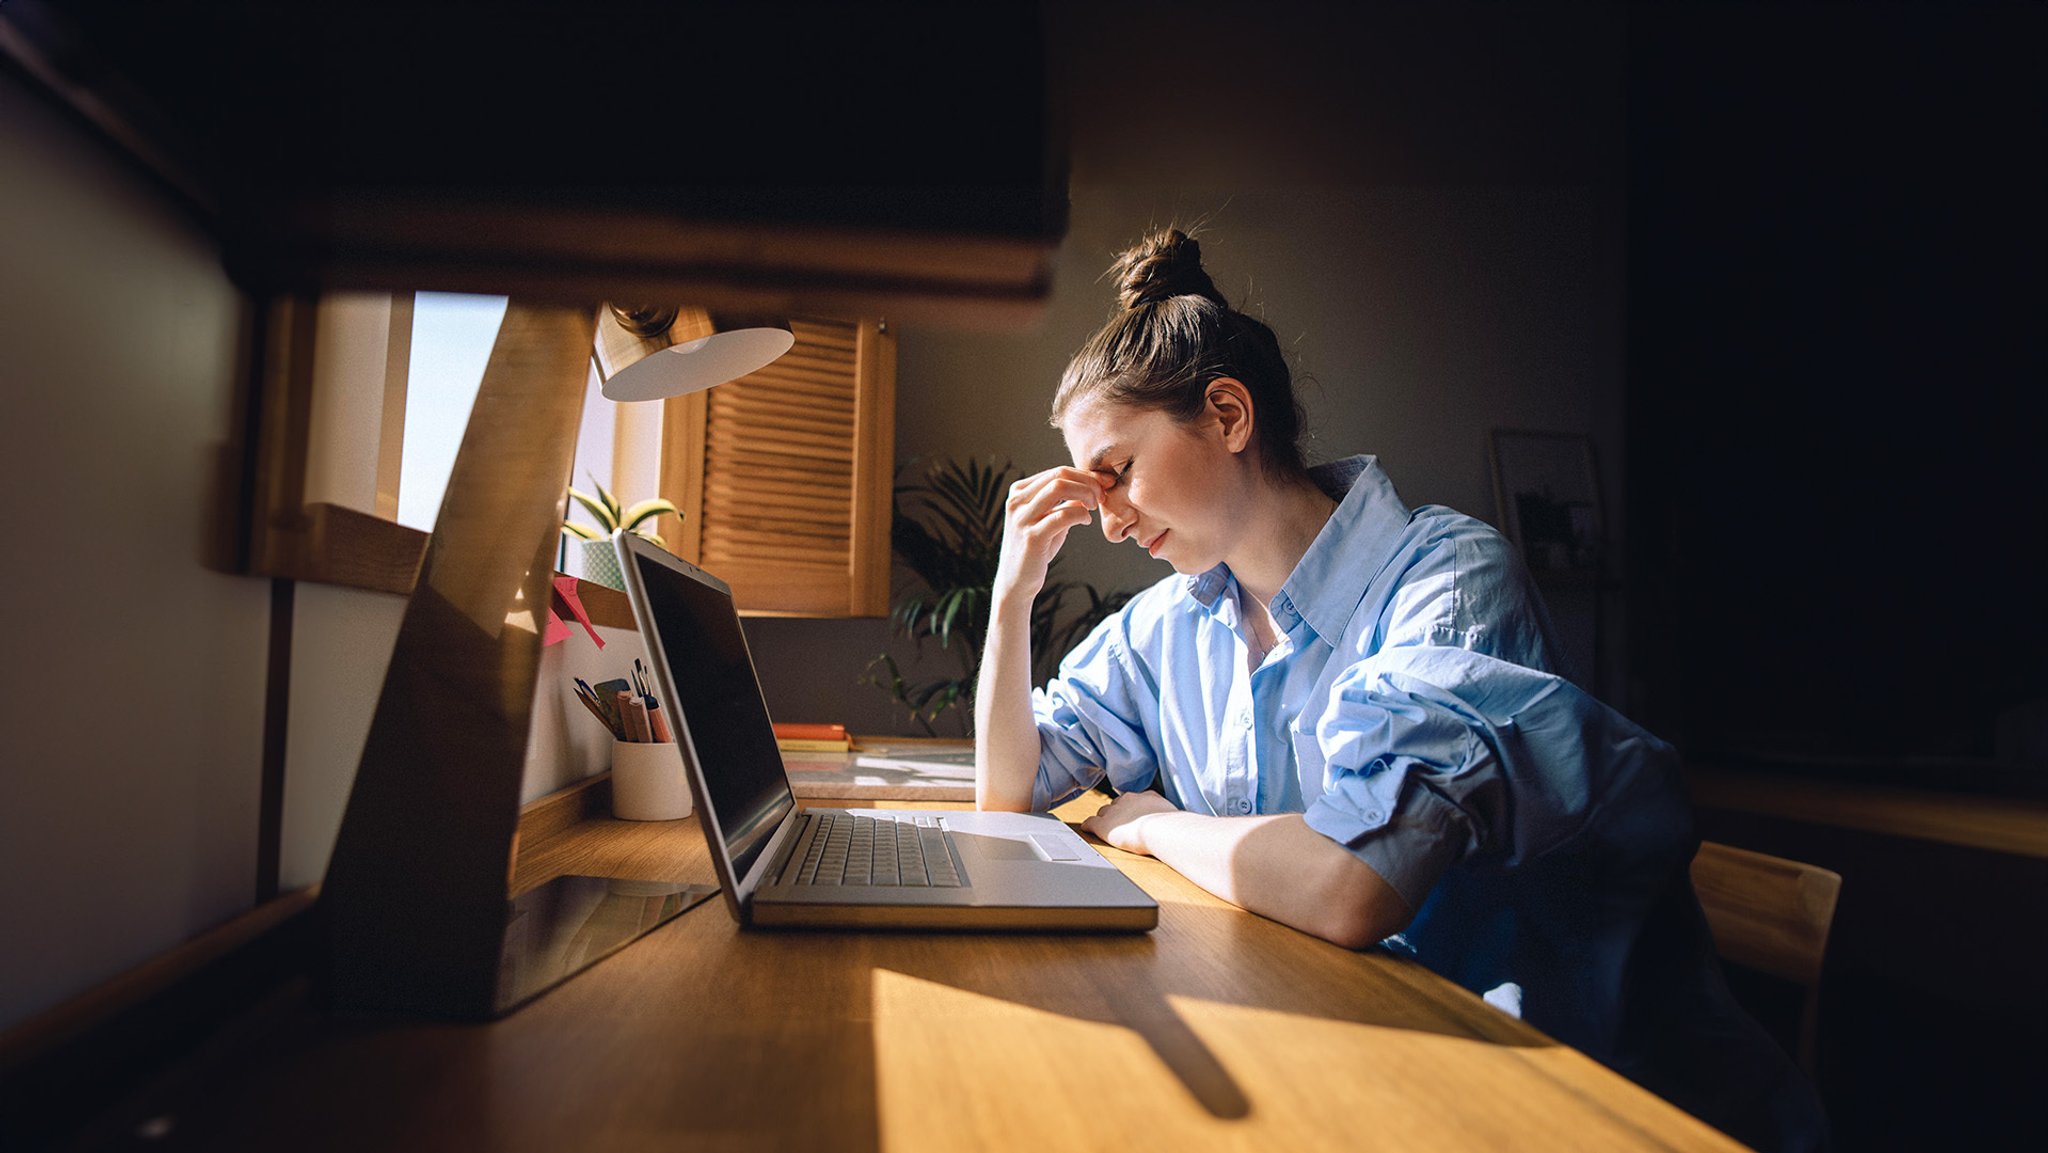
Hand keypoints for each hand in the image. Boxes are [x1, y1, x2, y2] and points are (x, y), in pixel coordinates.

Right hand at [993, 465, 1108, 605]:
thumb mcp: (1049, 519)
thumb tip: (1092, 484)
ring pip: (1058, 488)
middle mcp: (1017, 501)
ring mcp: (1022, 518)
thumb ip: (1065, 501)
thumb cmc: (1037, 548)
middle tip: (1102, 495)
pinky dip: (1080, 514)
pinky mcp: (1032, 537)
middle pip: (1059, 474)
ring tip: (1094, 505)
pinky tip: (1086, 520)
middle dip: (1087, 481)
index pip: (1057, 471)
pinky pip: (1062, 515)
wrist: (1018, 581)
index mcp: (1019, 492)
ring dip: (1084, 493)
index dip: (1085, 474)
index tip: (1104, 482)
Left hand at [1080, 789, 1178, 855]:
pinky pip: (1091, 822)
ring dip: (1103, 819)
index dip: (1130, 809)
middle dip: (1116, 812)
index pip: (1133, 800)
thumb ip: (1170, 818)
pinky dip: (1088, 825)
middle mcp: (1128, 800)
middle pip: (1116, 804)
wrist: (1161, 829)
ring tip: (1104, 826)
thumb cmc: (1173, 827)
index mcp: (1145, 796)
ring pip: (1103, 812)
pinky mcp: (1104, 825)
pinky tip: (1086, 828)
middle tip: (1119, 822)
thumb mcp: (1174, 817)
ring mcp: (1114, 812)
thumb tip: (1180, 825)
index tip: (1132, 814)